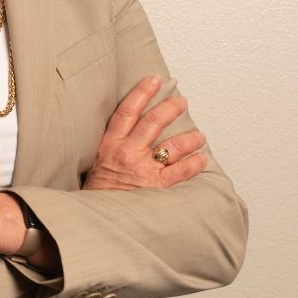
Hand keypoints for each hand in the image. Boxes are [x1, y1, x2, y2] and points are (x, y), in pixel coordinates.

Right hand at [83, 75, 207, 190]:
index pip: (127, 111)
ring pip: (174, 145)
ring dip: (191, 138)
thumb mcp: (97, 161)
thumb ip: (113, 144)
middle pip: (153, 122)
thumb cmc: (98, 191)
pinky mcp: (157, 186)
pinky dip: (195, 163)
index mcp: (110, 144)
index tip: (153, 80)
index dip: (141, 92)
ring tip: (199, 135)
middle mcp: (128, 153)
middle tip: (182, 102)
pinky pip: (182, 170)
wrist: (96, 217)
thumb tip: (131, 127)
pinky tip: (202, 159)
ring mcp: (144, 169)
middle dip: (171, 108)